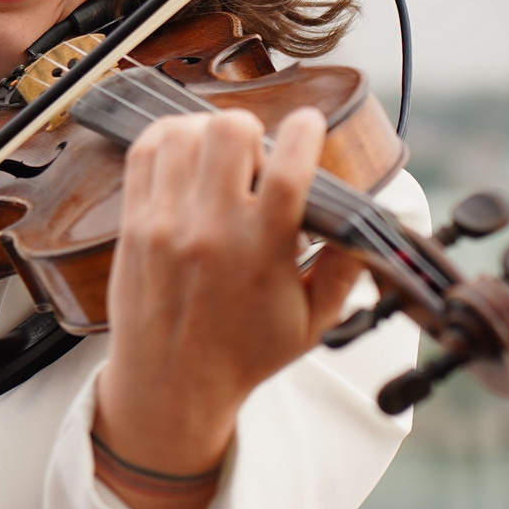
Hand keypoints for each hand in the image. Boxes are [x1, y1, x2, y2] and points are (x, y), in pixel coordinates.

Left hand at [93, 105, 365, 508]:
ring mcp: (165, 224)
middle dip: (251, 128)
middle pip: (228, 133)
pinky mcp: (133, 225)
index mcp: (261, 251)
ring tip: (219, 154)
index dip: (303, 132)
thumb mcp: (312, 321)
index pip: (286, 169)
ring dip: (206, 131)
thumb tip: (374, 218)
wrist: (171, 385)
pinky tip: (184, 152)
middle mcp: (210, 231)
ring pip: (181, 135)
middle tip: (256, 152)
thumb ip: (345, 266)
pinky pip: (142, 154)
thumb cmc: (244, 354)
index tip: (309, 124)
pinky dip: (166, 139)